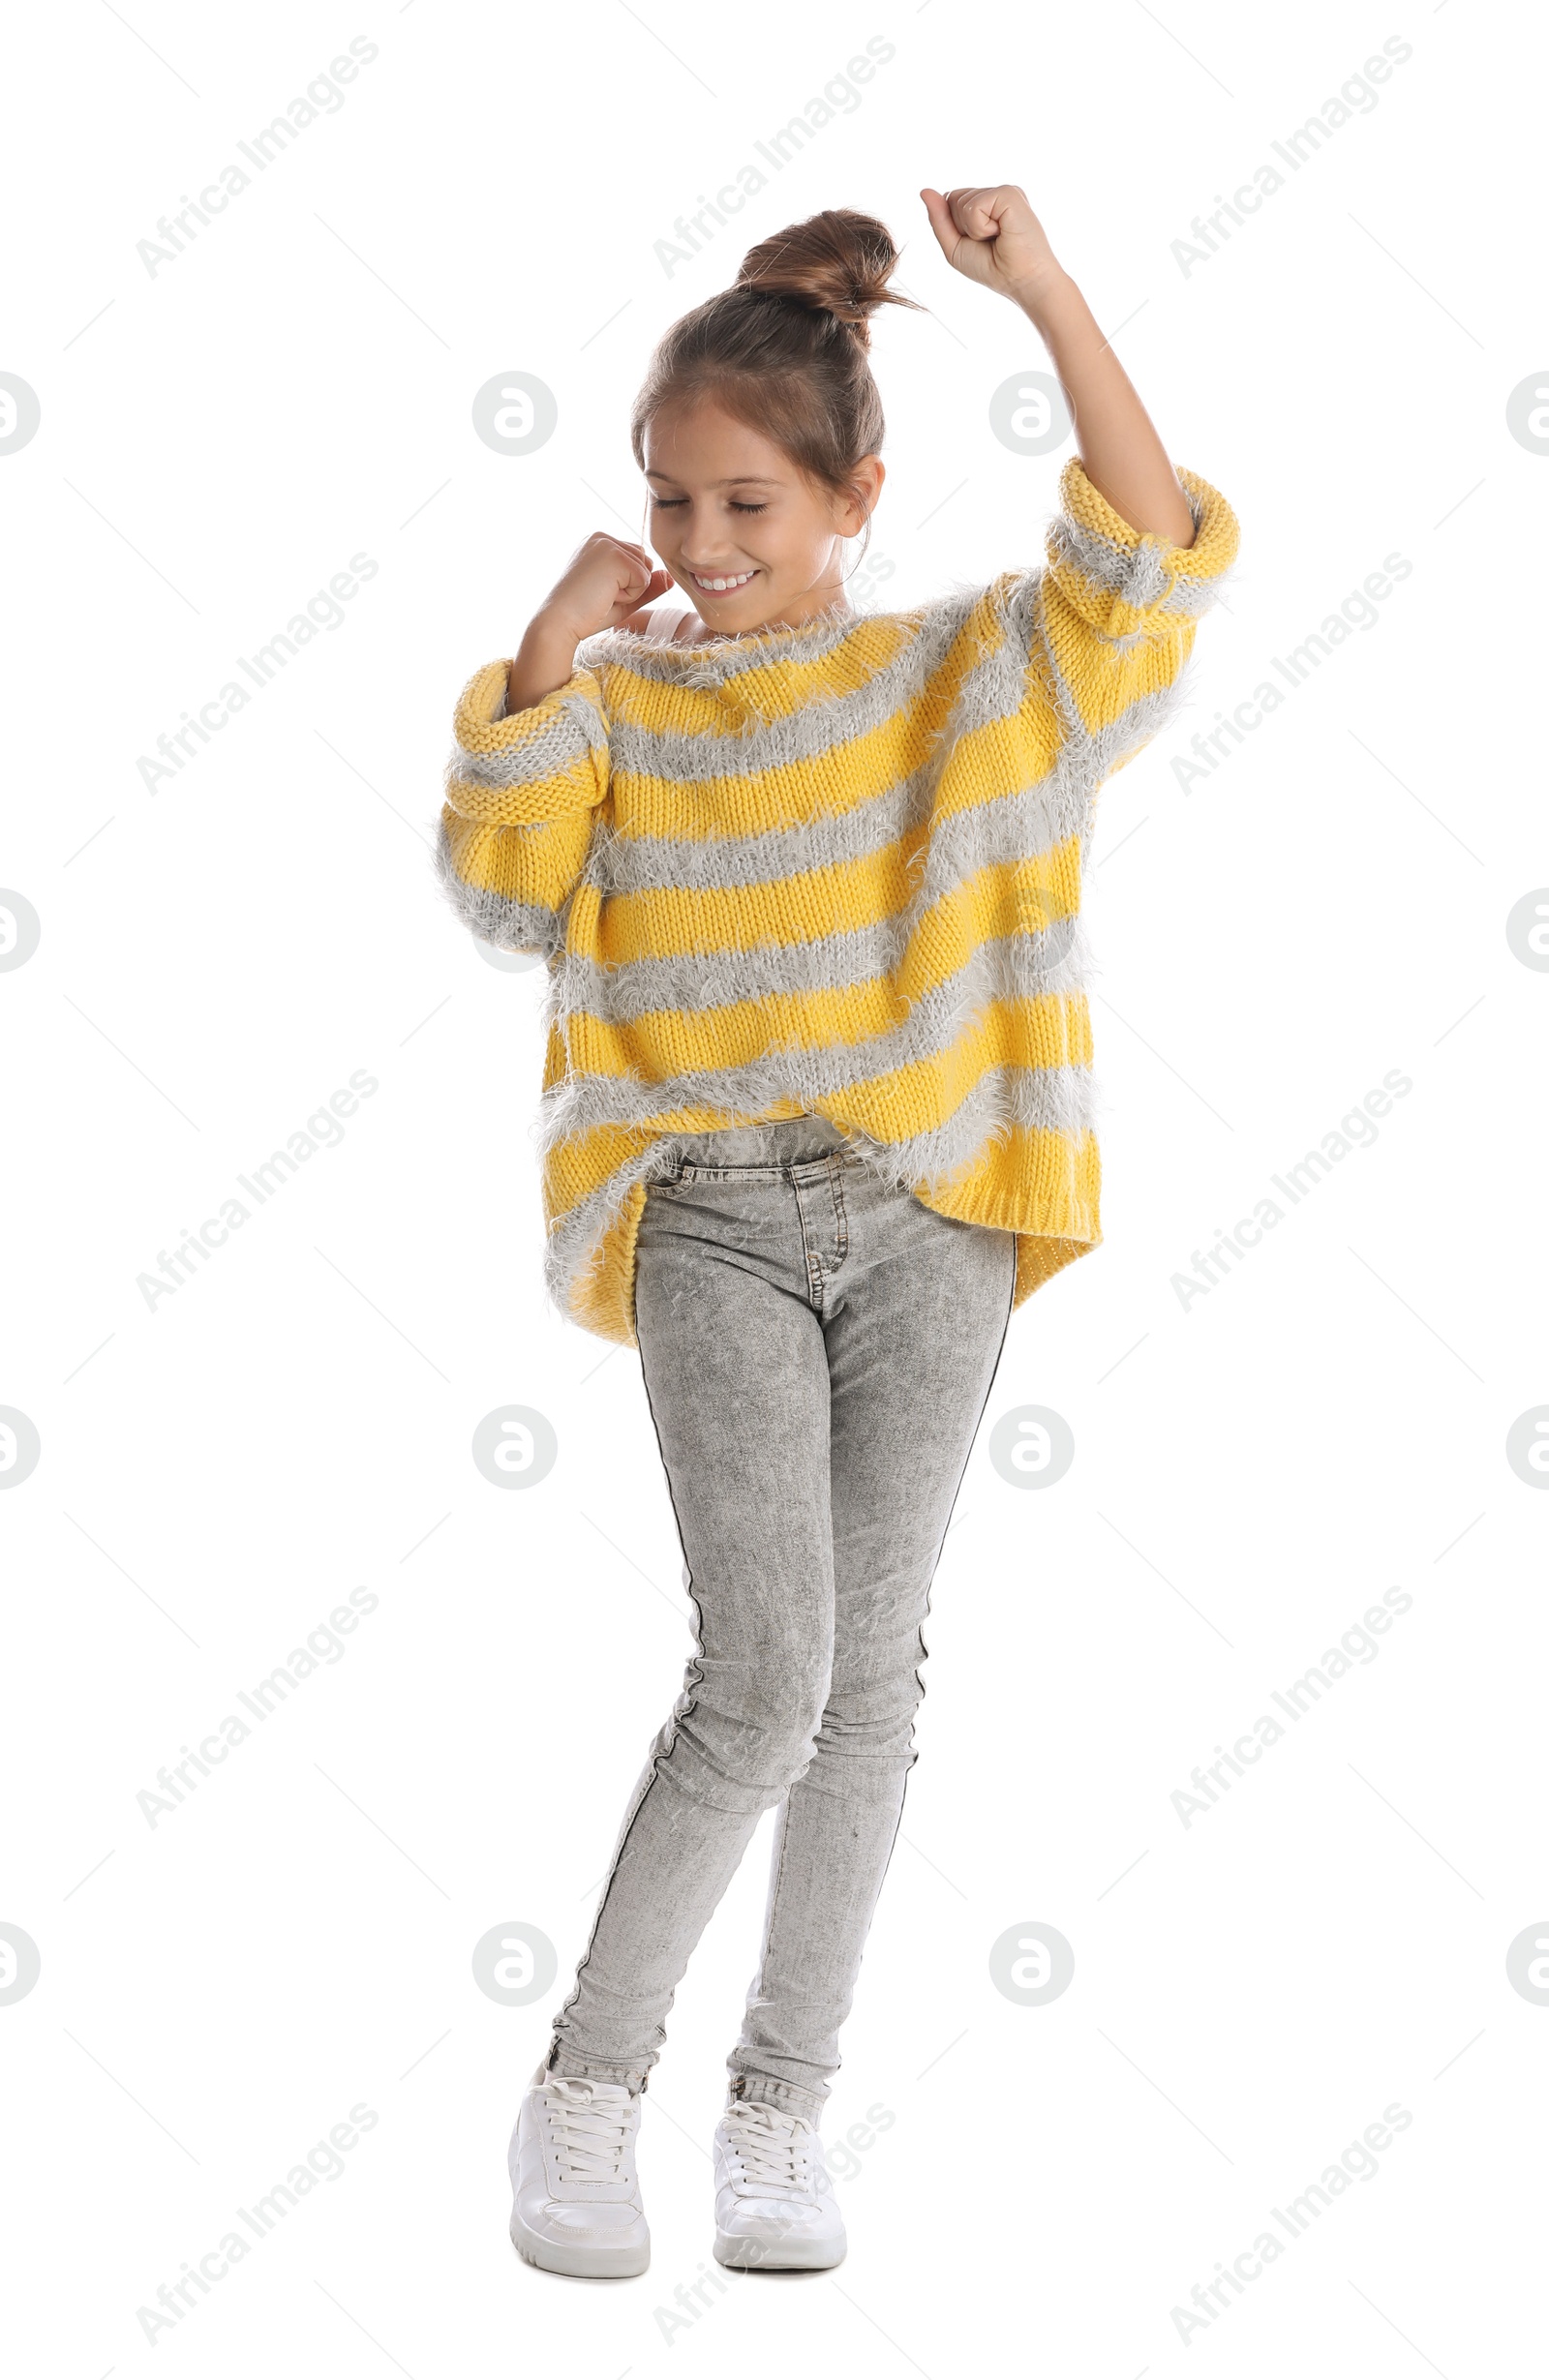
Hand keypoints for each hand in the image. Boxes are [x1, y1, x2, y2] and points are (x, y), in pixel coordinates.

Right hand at [541, 532, 672, 639]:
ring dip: (631, 591)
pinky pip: (644, 579)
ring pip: (646, 570)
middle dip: (631, 586)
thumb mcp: (622, 598)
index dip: (626, 584)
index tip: (597, 592)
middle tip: (600, 595)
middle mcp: (602, 537)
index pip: (635, 560)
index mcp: (598, 542)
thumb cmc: (585, 614)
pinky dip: (629, 595)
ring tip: (602, 595)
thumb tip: (671, 577)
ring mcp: (608, 543)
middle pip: (644, 562)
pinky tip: (604, 595)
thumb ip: (647, 587)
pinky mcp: (615, 556)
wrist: (559, 622)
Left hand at [919, 185, 1062, 305]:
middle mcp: (995, 195)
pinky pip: (974, 205)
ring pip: (961, 200)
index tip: (979, 243)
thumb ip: (939, 219)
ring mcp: (1003, 192)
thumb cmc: (992, 268)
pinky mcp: (1009, 193)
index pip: (950, 201)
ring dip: (972, 229)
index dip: (955, 227)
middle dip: (962, 227)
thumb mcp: (955, 247)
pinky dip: (981, 226)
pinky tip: (1002, 232)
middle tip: (989, 241)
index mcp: (985, 205)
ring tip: (997, 238)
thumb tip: (924, 191)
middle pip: (953, 197)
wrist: (1022, 281)